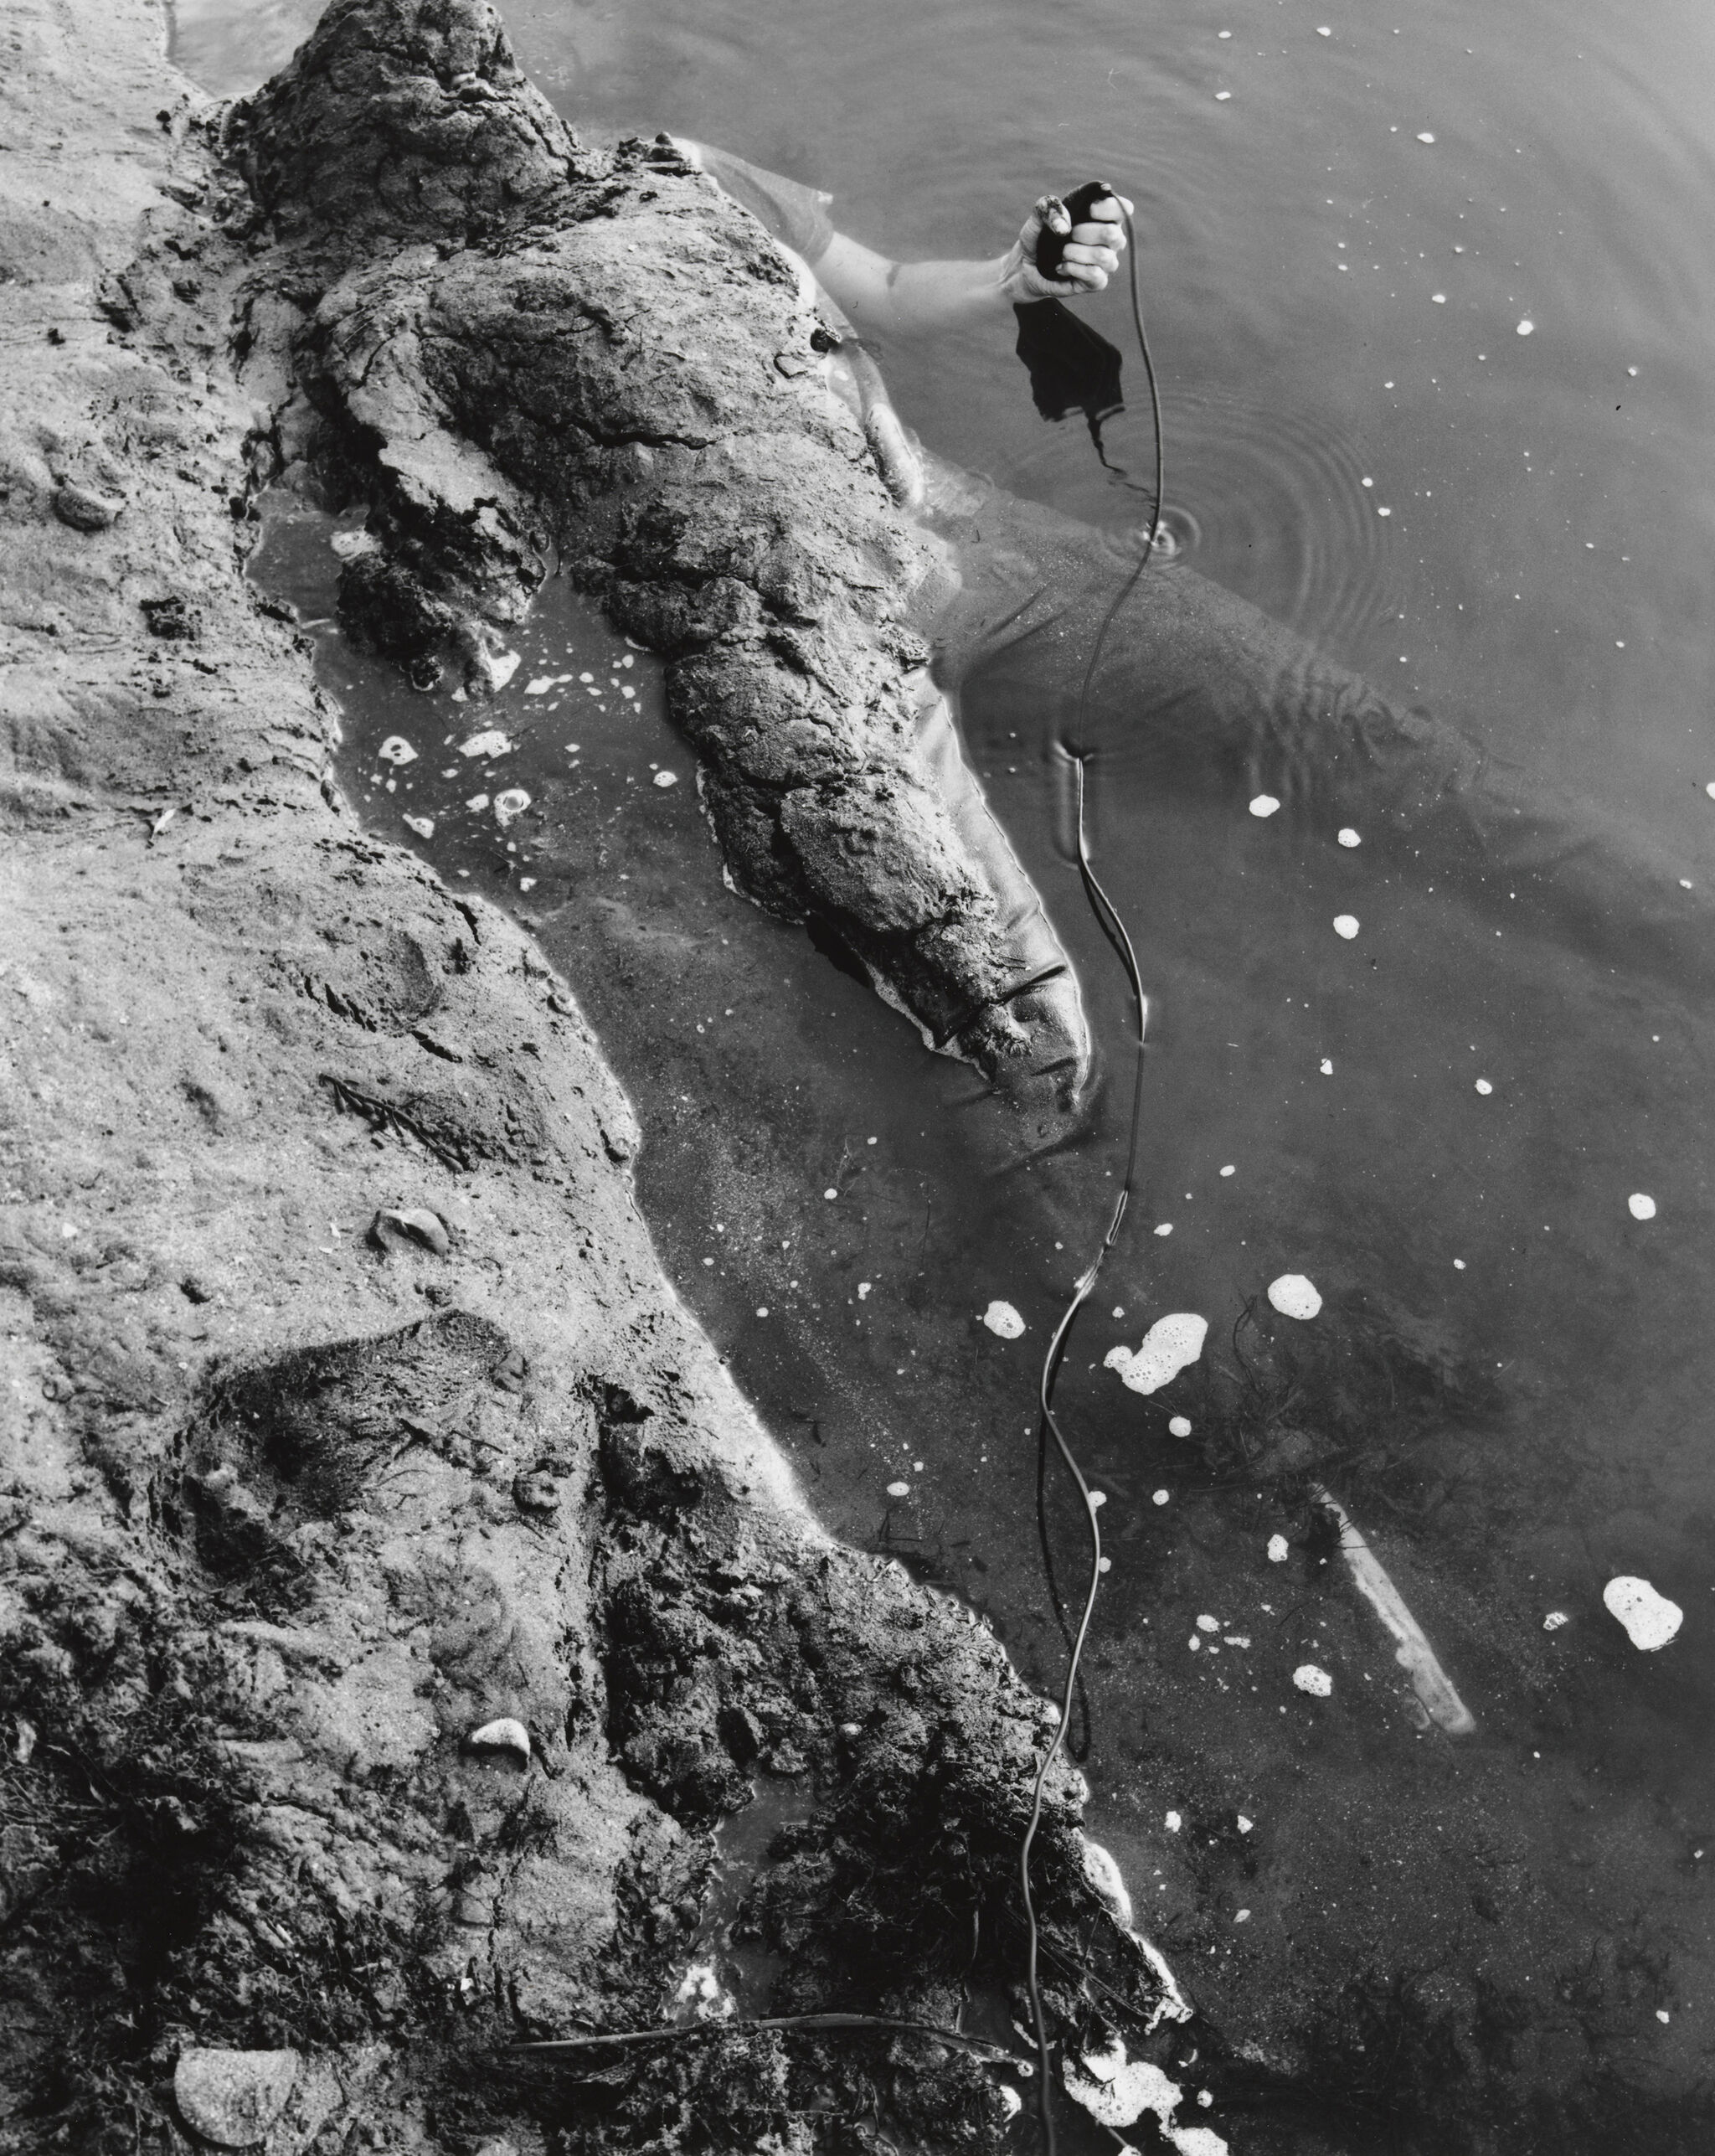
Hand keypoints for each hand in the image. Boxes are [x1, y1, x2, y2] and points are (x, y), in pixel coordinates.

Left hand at [999, 189, 1132, 304]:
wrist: (1025, 268)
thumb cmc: (1038, 238)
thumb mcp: (1039, 216)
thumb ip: (1049, 208)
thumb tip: (1065, 227)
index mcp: (1103, 218)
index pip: (1124, 209)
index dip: (1108, 208)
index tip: (1089, 210)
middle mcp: (1110, 240)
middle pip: (1113, 234)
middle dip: (1084, 233)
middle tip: (1067, 236)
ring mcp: (1105, 262)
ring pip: (1104, 257)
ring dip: (1076, 253)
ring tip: (1062, 254)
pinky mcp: (1096, 282)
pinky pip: (1095, 275)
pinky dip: (1074, 269)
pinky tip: (1061, 268)